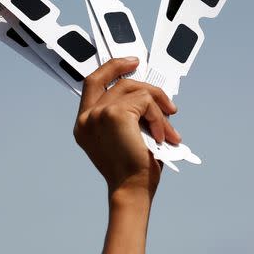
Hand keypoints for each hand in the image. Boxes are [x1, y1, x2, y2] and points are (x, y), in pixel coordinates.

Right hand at [74, 57, 180, 201]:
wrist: (132, 190)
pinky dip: (160, 118)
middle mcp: (87, 117)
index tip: (130, 63)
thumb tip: (148, 93)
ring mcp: (99, 114)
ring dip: (158, 107)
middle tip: (161, 91)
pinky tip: (163, 136)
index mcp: (84, 123)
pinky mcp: (115, 114)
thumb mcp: (124, 137)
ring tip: (169, 130)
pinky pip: (146, 101)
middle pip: (114, 80)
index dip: (111, 68)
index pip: (92, 82)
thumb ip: (126, 114)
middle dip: (139, 78)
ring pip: (135, 90)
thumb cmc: (132, 169)